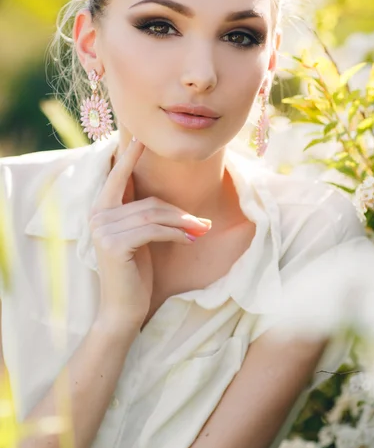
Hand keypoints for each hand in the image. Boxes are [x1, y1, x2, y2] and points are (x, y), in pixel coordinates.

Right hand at [89, 139, 211, 334]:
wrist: (123, 310)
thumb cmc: (135, 274)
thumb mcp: (141, 240)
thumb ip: (148, 216)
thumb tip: (182, 209)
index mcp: (101, 211)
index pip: (117, 177)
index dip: (129, 156)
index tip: (141, 137)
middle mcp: (97, 216)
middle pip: (149, 201)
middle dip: (179, 213)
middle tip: (204, 224)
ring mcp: (102, 229)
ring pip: (154, 214)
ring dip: (183, 223)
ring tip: (201, 232)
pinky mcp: (114, 244)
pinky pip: (153, 229)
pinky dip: (175, 233)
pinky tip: (189, 241)